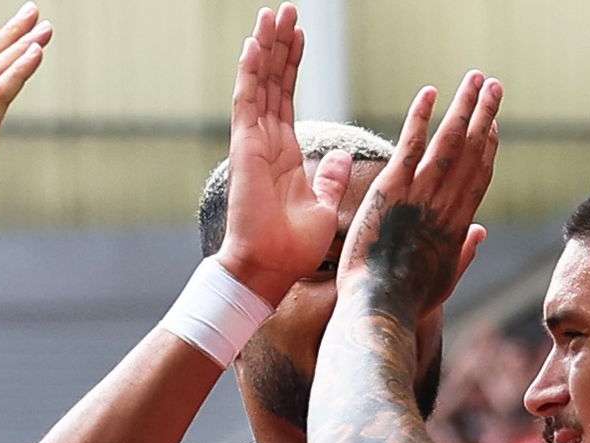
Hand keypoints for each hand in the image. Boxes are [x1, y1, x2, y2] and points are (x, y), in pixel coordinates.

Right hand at [213, 9, 345, 295]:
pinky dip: (251, 72)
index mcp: (285, 153)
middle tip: (287, 9)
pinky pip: (248, 101)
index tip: (300, 34)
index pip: (287, 96)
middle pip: (273, 81)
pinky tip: (256, 43)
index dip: (293, 64)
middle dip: (280, 44)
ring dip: (267, 47)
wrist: (266, 271)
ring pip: (259, 83)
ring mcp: (252, 142)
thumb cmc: (292, 250)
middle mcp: (265, 141)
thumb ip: (330, 177)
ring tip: (274, 13)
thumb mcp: (323, 206)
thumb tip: (344, 156)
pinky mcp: (245, 148)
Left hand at [338, 72, 498, 336]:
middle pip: (473, 150)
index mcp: (458, 225)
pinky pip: (412, 143)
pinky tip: (431, 92)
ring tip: (475, 78)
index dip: (488, 147)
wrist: (381, 308)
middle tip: (495, 86)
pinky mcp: (394, 188)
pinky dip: (422, 116)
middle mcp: (446, 204)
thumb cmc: (407, 302)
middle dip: (486, 115)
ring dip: (465, 106)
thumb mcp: (445, 281)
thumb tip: (481, 233)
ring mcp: (422, 194)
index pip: (479, 176)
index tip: (494, 125)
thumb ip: (465, 253)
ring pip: (451, 141)